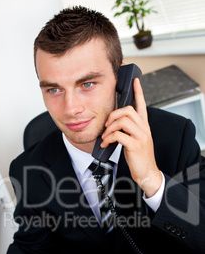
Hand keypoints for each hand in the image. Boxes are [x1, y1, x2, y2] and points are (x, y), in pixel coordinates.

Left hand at [101, 78, 161, 197]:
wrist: (147, 173)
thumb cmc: (139, 157)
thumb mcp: (135, 140)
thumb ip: (128, 130)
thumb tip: (112, 125)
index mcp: (144, 126)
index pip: (142, 104)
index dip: (138, 91)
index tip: (135, 80)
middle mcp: (144, 129)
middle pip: (129, 110)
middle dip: (113, 114)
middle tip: (107, 125)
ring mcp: (141, 136)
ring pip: (123, 121)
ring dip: (110, 127)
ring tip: (105, 136)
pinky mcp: (136, 145)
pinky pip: (118, 135)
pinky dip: (109, 138)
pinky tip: (106, 144)